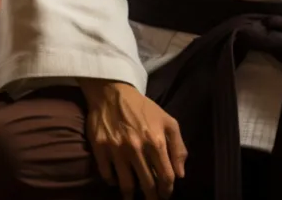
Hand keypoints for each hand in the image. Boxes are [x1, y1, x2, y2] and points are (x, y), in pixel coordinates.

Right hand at [80, 79, 185, 199]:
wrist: (112, 92)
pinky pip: (107, 175)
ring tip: (132, 198)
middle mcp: (137, 149)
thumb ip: (178, 147)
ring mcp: (117, 150)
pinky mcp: (100, 149)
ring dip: (131, 196)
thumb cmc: (143, 108)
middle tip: (152, 199)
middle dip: (152, 197)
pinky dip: (113, 182)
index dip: (167, 191)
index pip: (166, 177)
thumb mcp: (168, 121)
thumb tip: (181, 174)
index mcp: (156, 142)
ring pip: (127, 185)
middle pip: (147, 185)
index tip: (165, 195)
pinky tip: (117, 180)